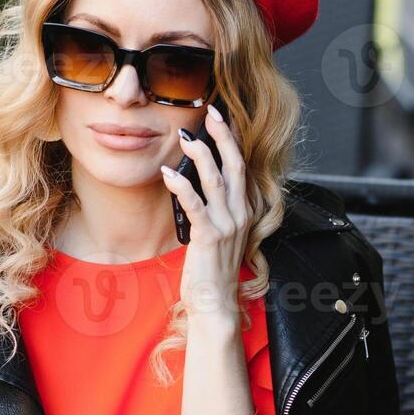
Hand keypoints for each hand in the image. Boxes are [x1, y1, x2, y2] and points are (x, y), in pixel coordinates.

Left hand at [159, 104, 256, 324]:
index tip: (221, 118)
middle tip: (211, 112)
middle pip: (235, 165)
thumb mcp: (221, 232)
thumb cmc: (214, 268)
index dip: (233, 141)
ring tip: (185, 137)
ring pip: (215, 180)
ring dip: (200, 155)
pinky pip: (194, 205)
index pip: (242, 168)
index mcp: (245, 211)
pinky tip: (168, 172)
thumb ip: (216, 207)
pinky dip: (181, 186)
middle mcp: (241, 214)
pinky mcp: (209, 237)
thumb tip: (197, 180)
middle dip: (223, 136)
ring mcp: (228, 225)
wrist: (216, 302)